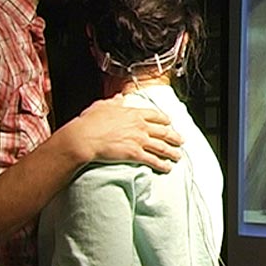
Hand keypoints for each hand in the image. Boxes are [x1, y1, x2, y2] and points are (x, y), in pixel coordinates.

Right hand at [56, 94, 183, 171]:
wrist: (84, 138)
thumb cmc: (90, 122)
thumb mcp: (102, 106)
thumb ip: (114, 102)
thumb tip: (119, 97)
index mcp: (133, 113)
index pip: (155, 115)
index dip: (164, 119)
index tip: (169, 122)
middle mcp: (140, 126)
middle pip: (163, 131)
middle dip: (174, 137)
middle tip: (181, 140)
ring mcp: (139, 140)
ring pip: (161, 146)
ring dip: (172, 152)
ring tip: (178, 156)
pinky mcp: (135, 154)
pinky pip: (153, 160)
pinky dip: (162, 164)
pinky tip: (167, 168)